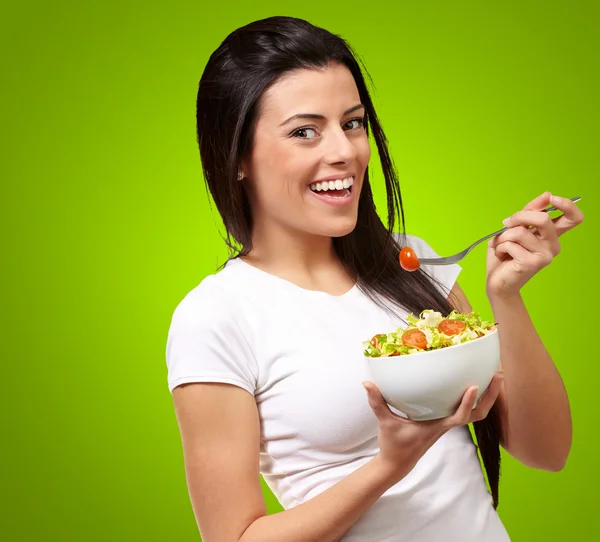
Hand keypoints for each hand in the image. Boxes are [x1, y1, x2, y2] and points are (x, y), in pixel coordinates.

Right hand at [362, 373, 503, 481]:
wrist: (398, 463)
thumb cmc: (394, 445)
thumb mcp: (385, 422)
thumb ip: (377, 402)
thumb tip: (367, 383)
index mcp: (437, 426)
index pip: (459, 417)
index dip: (468, 402)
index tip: (474, 385)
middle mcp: (447, 424)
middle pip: (478, 414)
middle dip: (491, 396)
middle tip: (499, 374)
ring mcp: (447, 423)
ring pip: (476, 412)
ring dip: (488, 396)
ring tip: (495, 375)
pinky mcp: (444, 420)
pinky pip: (466, 409)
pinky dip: (474, 397)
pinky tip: (473, 381)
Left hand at [486, 192, 583, 297]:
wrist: (497, 281)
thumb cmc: (505, 255)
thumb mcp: (515, 228)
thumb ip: (529, 212)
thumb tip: (546, 195)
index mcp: (551, 235)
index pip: (574, 218)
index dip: (567, 204)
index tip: (552, 198)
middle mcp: (553, 245)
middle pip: (543, 219)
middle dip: (519, 216)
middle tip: (506, 223)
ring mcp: (545, 255)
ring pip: (520, 231)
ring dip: (503, 236)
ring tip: (500, 246)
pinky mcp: (533, 263)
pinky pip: (511, 243)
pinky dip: (499, 246)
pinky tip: (502, 255)